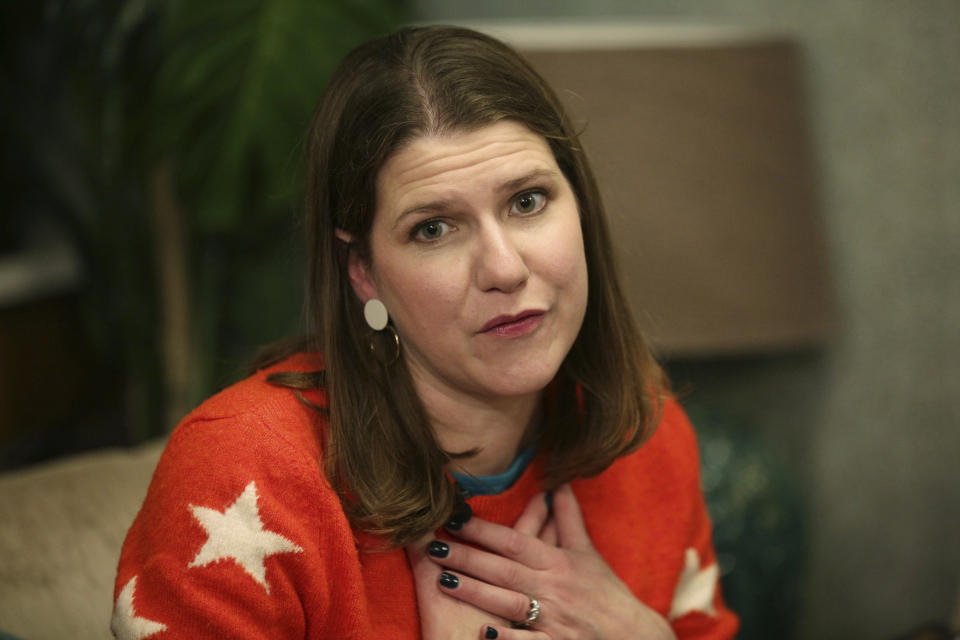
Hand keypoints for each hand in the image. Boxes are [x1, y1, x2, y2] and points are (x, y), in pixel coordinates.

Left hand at [427, 484, 676, 639]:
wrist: (636, 637)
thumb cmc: (606, 594)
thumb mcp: (587, 553)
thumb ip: (568, 518)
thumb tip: (558, 483)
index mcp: (558, 562)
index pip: (515, 542)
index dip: (484, 530)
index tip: (454, 518)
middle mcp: (554, 588)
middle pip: (504, 569)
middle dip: (468, 557)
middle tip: (435, 545)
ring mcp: (554, 619)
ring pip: (508, 603)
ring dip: (474, 592)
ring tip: (442, 580)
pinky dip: (504, 638)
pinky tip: (481, 631)